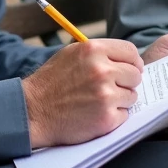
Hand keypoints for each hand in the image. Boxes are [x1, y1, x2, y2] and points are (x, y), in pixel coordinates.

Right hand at [22, 39, 142, 147]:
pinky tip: (96, 113)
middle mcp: (102, 70)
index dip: (132, 61)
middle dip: (126, 82)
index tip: (129, 68)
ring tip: (98, 101)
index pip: (131, 52)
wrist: (33, 112)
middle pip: (135, 74)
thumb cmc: (51, 83)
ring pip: (132, 96)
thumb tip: (125, 58)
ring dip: (120, 100)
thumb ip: (98, 52)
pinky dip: (114, 116)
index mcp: (94, 50)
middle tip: (110, 88)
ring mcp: (106, 95)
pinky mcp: (106, 118)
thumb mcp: (71, 54)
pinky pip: (125, 115)